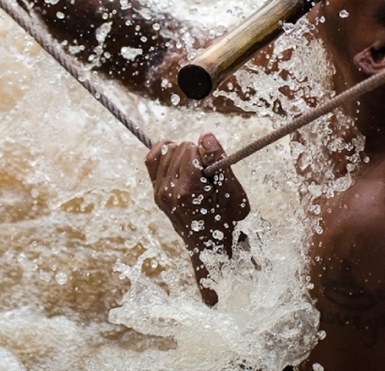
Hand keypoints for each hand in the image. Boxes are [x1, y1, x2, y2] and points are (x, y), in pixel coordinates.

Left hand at [145, 133, 249, 257]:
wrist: (213, 249)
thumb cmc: (228, 222)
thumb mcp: (232, 192)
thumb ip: (218, 162)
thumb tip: (205, 135)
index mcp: (188, 191)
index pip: (191, 149)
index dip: (206, 154)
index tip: (214, 169)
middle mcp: (169, 192)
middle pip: (178, 148)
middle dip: (194, 154)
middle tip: (207, 174)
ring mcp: (159, 194)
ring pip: (165, 151)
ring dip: (181, 155)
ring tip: (195, 171)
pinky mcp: (156, 194)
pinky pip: (152, 161)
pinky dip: (164, 154)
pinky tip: (177, 158)